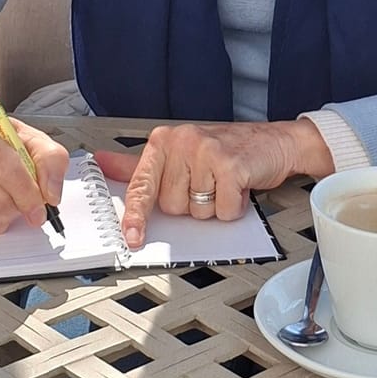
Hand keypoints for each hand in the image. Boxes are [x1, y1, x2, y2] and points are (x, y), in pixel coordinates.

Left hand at [94, 119, 333, 249]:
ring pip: (196, 212)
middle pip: (171, 206)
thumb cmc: (225, 151)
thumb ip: (139, 164)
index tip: (131, 237)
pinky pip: (221, 211)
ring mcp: (207, 151)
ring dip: (213, 207)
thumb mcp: (180, 154)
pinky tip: (238, 188)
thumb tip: (102, 163)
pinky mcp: (231, 165)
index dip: (135, 215)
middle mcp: (182, 141)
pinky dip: (232, 208)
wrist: (273, 142)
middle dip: (191, 204)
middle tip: (208, 183)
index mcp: (164, 140)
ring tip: (223, 184)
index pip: (141, 184)